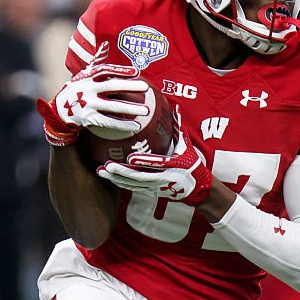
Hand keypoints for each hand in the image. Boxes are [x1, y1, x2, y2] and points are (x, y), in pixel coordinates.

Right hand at [36, 64, 150, 146]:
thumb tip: (105, 44)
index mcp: (89, 77)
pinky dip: (123, 124)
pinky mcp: (90, 119)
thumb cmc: (77, 89)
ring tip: (146, 110)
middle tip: (146, 87)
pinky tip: (136, 125)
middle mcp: (89, 89)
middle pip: (112, 87)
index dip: (121, 71)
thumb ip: (96, 61)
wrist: (60, 111)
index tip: (137, 71)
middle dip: (129, 87)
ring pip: (113, 107)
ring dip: (131, 108)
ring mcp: (89, 105)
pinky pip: (110, 122)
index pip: (107, 71)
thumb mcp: (84, 75)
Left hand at [96, 132, 212, 205]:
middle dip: (123, 172)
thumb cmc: (191, 164)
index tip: (131, 158)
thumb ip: (179, 127)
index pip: (157, 163)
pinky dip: (120, 183)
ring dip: (117, 179)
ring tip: (102, 171)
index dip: (144, 161)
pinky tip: (108, 176)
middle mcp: (164, 178)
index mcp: (174, 165)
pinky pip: (133, 188)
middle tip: (108, 166)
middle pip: (140, 177)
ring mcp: (156, 187)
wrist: (197, 189)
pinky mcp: (151, 192)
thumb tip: (176, 107)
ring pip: (134, 184)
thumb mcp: (187, 146)